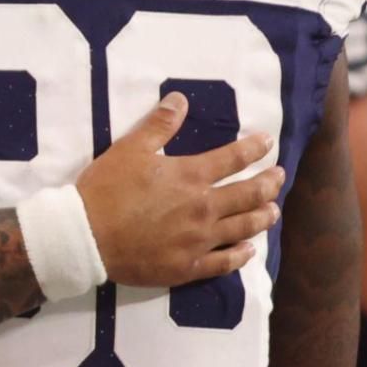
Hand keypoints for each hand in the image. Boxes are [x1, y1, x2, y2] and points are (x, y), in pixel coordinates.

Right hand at [76, 92, 283, 287]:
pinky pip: (224, 263)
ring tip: (274, 211)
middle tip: (279, 177)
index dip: (254, 148)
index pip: (233, 159)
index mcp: (190, 176)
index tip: (268, 142)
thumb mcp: (130, 148)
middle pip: (248, 195)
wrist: (86, 236)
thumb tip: (181, 99)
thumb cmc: (106, 189)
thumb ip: (159, 125)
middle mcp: (202, 208)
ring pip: (243, 228)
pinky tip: (249, 250)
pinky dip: (241, 255)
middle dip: (268, 183)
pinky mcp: (188, 267)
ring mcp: (199, 241)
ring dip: (262, 218)